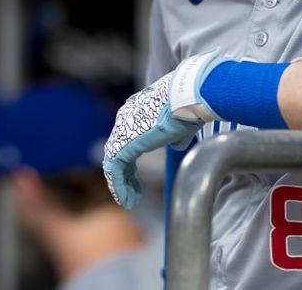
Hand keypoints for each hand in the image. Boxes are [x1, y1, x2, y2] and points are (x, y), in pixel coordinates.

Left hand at [103, 49, 225, 207]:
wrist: (186, 100)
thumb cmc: (187, 109)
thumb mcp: (180, 125)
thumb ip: (175, 136)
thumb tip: (176, 145)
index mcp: (135, 110)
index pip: (126, 140)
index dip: (131, 162)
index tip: (137, 180)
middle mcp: (124, 118)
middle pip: (118, 152)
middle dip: (125, 176)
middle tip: (133, 194)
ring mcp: (121, 130)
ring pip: (114, 163)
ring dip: (121, 185)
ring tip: (130, 201)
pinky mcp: (122, 144)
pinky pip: (115, 170)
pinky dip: (119, 186)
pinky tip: (128, 199)